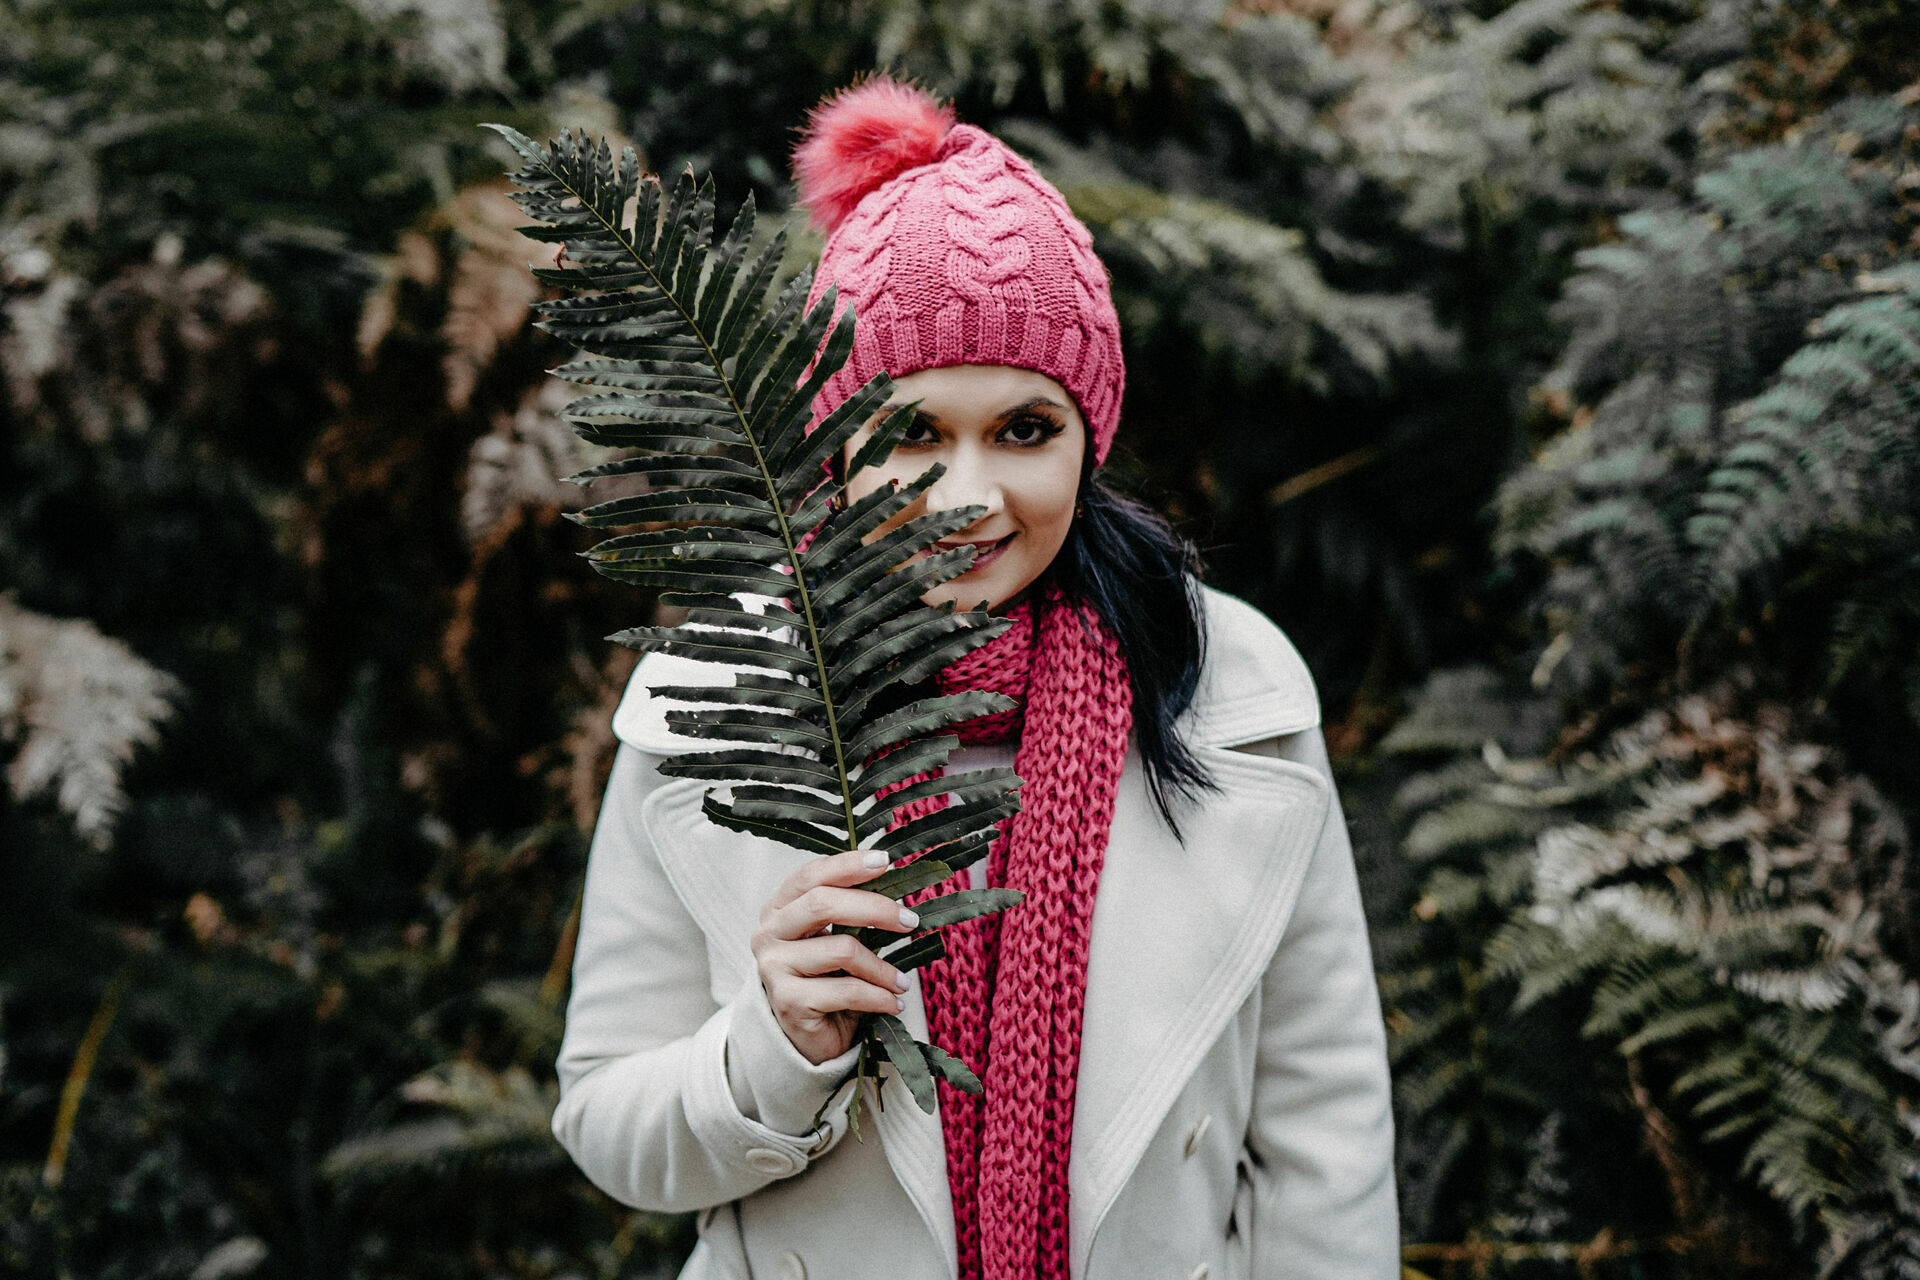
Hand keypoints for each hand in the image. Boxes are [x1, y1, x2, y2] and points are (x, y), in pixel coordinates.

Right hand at [751, 849, 919, 1064]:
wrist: (805, 1038)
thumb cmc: (827, 980)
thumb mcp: (836, 939)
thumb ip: (852, 912)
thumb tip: (898, 888)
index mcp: (778, 908)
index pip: (810, 875)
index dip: (847, 865)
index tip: (884, 862)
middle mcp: (768, 933)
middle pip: (823, 904)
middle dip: (875, 908)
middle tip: (910, 921)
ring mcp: (773, 967)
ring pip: (842, 950)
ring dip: (883, 968)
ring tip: (902, 983)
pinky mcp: (787, 1002)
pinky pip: (846, 991)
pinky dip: (878, 997)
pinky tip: (892, 1003)